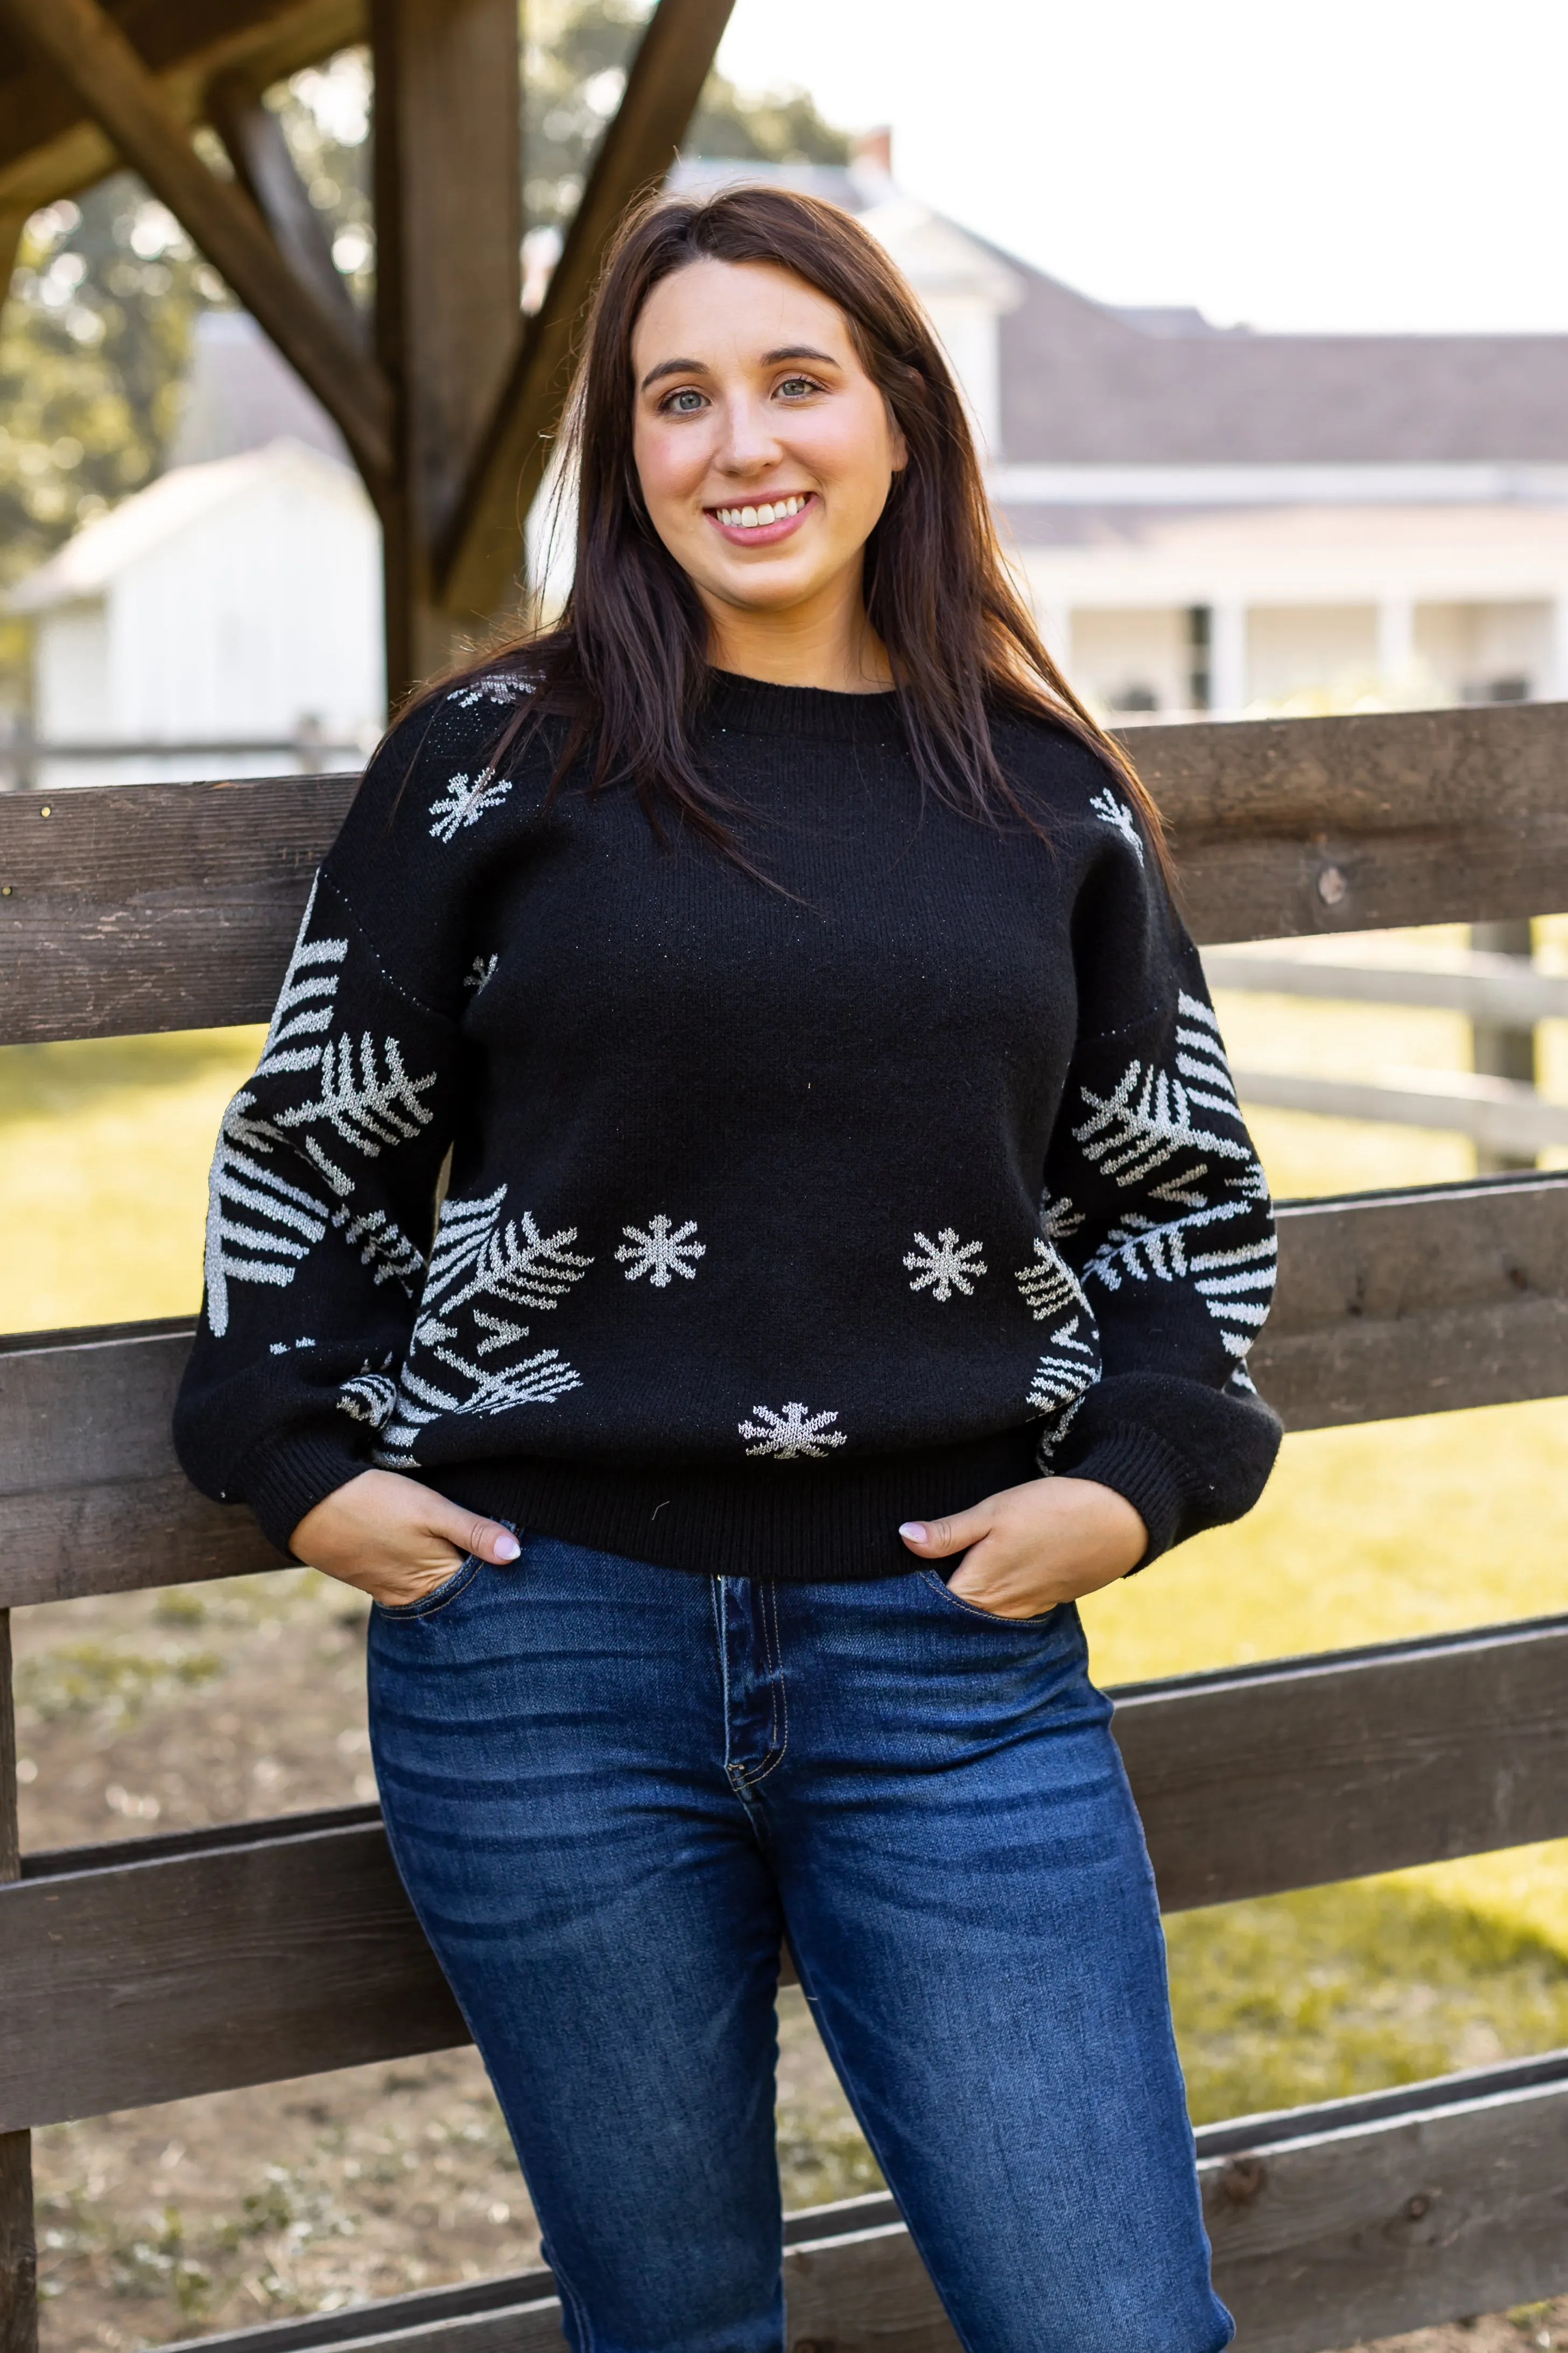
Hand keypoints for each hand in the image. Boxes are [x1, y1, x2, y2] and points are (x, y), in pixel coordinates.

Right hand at [290, 1469, 519, 1608]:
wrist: (305, 1503)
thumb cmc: (373, 1502)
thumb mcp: (431, 1510)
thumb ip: (474, 1532)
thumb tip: (517, 1554)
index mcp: (433, 1584)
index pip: (483, 1591)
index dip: (504, 1576)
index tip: (528, 1561)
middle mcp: (413, 1597)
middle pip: (459, 1592)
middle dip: (482, 1578)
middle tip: (508, 1556)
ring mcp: (391, 1589)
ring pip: (436, 1585)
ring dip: (454, 1572)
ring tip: (477, 1553)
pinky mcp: (374, 1577)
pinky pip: (412, 1580)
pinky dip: (428, 1568)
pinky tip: (436, 1552)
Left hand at [898, 1477, 1145, 1618]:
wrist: (1117, 1520)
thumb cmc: (1051, 1510)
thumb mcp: (992, 1512)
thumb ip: (948, 1532)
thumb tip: (904, 1538)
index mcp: (978, 1590)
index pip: (929, 1605)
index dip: (911, 1591)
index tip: (897, 1574)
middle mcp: (998, 1611)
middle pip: (953, 1614)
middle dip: (936, 1597)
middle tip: (919, 1571)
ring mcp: (1023, 1611)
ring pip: (980, 1613)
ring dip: (965, 1597)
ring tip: (951, 1571)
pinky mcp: (1042, 1603)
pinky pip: (1005, 1608)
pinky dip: (992, 1596)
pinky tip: (991, 1574)